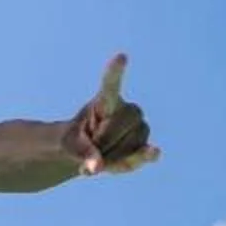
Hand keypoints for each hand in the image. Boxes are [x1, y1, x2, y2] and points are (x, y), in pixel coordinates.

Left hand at [65, 54, 158, 176]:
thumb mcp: (71, 146)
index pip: (111, 84)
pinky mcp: (143, 146)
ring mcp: (137, 127)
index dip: (116, 71)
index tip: (121, 57)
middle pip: (122, 123)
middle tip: (94, 143)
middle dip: (107, 138)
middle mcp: (126, 109)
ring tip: (104, 153)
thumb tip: (95, 168)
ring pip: (131, 143)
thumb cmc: (78, 143)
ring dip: (115, 154)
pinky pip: (145, 152)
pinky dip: (146, 155)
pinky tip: (154, 152)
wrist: (88, 153)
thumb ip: (82, 155)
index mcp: (105, 101)